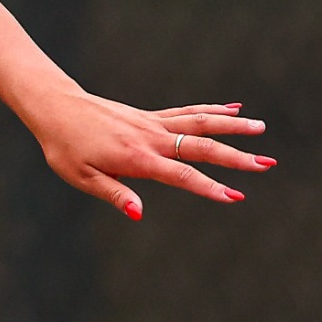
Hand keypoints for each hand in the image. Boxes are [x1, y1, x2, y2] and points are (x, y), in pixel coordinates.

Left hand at [23, 89, 274, 220]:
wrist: (54, 106)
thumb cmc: (64, 146)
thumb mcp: (81, 177)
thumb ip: (114, 194)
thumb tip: (138, 214)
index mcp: (136, 157)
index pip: (181, 175)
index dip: (209, 187)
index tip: (236, 196)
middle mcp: (149, 137)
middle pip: (200, 146)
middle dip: (235, 156)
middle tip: (268, 164)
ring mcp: (151, 123)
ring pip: (199, 123)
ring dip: (231, 127)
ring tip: (262, 128)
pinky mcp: (148, 116)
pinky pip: (186, 112)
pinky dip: (211, 110)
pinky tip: (233, 109)